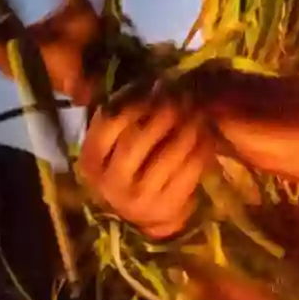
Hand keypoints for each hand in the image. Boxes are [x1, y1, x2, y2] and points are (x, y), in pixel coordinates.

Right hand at [78, 78, 216, 241]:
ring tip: (198, 113)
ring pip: (168, 155)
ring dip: (188, 128)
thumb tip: (151, 81)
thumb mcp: (112, 149)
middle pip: (138, 139)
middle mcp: (111, 183)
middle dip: (164, 114)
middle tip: (183, 97)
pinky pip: (189, 171)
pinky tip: (206, 136)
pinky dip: (201, 149)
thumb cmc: (127, 171)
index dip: (134, 102)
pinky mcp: (166, 207)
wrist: (142, 218)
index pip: (109, 125)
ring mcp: (139, 198)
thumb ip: (120, 118)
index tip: (155, 87)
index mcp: (92, 162)